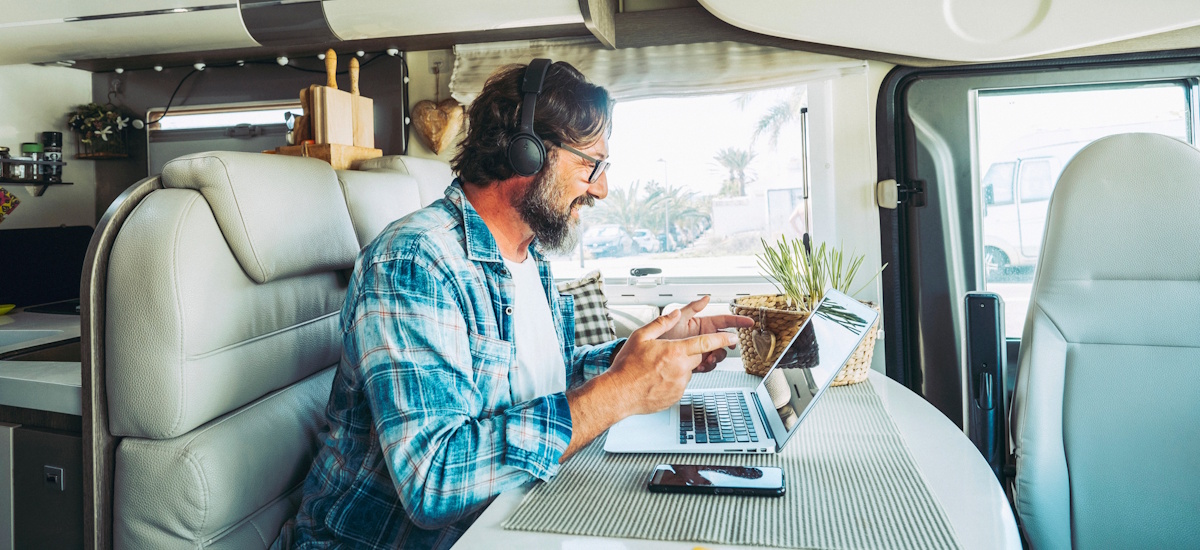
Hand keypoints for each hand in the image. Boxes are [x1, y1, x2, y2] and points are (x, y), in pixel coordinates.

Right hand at [606, 308, 738, 415]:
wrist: (619, 393)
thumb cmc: (627, 366)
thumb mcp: (641, 336)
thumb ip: (661, 323)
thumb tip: (675, 314)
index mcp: (675, 352)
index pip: (706, 343)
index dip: (722, 338)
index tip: (732, 336)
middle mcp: (681, 369)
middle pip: (697, 356)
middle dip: (688, 353)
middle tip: (668, 353)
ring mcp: (680, 385)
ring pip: (689, 371)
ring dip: (679, 367)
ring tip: (657, 368)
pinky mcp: (676, 396)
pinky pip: (681, 384)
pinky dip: (673, 380)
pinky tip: (657, 379)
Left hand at [657, 296, 754, 371]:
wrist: (650, 357)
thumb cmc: (659, 336)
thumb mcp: (677, 318)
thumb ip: (692, 308)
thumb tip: (705, 298)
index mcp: (701, 325)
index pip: (724, 321)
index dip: (737, 321)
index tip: (749, 322)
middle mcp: (703, 337)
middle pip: (724, 340)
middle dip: (727, 344)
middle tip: (726, 345)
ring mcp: (700, 351)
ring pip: (718, 354)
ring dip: (716, 356)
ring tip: (707, 358)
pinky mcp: (696, 363)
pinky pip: (708, 365)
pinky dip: (707, 366)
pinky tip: (700, 365)